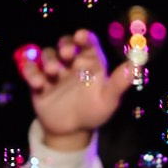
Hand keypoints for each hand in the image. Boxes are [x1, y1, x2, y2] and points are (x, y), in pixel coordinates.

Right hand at [17, 30, 133, 152]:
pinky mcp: (38, 82)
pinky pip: (30, 69)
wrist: (71, 131)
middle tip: (67, 55)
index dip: (83, 36)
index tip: (81, 37)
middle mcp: (71, 63)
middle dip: (65, 45)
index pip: (87, 42)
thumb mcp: (109, 99)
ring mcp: (54, 71)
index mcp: (90, 62)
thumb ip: (120, 82)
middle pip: (66, 43)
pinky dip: (31, 72)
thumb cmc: (93, 111)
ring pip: (47, 54)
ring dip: (48, 60)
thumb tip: (137, 65)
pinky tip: (38, 83)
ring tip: (52, 72)